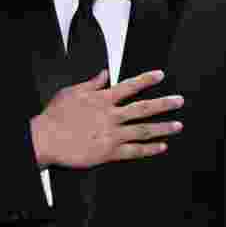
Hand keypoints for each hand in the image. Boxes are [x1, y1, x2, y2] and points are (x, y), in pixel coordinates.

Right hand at [30, 69, 183, 168]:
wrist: (46, 139)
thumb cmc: (55, 116)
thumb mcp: (71, 92)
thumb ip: (91, 83)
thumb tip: (104, 74)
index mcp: (103, 99)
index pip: (130, 86)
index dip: (146, 80)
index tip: (160, 75)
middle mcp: (111, 116)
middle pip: (144, 108)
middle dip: (164, 104)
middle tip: (179, 101)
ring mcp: (112, 134)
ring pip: (143, 130)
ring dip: (163, 128)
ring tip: (178, 125)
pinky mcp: (109, 152)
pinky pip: (134, 151)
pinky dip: (149, 149)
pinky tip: (162, 146)